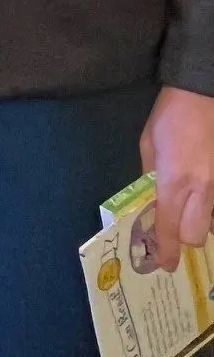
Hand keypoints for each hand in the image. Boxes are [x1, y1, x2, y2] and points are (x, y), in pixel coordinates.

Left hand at [139, 86, 213, 269]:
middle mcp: (200, 190)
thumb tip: (150, 201)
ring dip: (197, 222)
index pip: (168, 229)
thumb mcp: (148, 145)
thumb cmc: (169, 116)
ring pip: (211, 224)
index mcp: (174, 182)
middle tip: (170, 229)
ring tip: (185, 210)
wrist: (203, 93)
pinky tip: (198, 195)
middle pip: (195, 236)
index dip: (165, 252)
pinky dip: (207, 208)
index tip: (161, 264)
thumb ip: (149, 177)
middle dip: (182, 239)